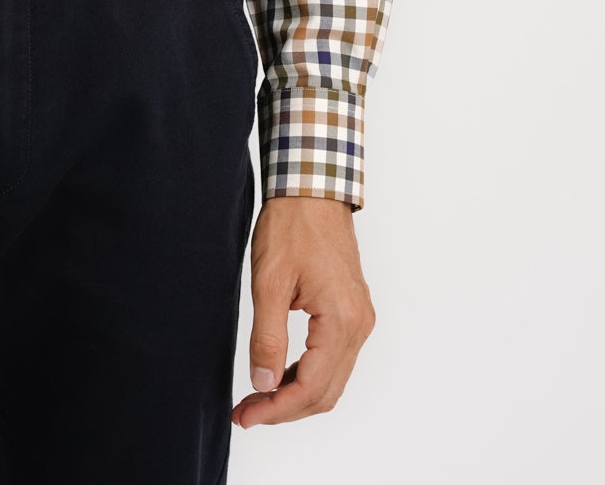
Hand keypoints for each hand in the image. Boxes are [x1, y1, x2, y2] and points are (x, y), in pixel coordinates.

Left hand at [231, 192, 375, 429]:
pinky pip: (333, 359)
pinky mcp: (352, 312)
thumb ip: (267, 338)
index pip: (311, 388)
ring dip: (295, 394)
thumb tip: (263, 383)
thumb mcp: (270, 282)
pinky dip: (306, 374)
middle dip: (284, 409)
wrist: (312, 189)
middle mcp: (359, 326)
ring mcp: (359, 319)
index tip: (245, 415)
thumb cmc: (292, 226)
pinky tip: (278, 374)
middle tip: (245, 412)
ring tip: (257, 397)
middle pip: (325, 392)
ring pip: (331, 379)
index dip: (276, 409)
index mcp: (342, 321)